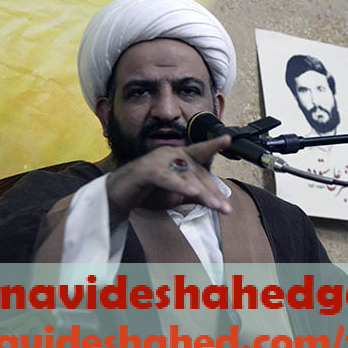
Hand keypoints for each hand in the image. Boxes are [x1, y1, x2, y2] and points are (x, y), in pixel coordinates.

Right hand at [105, 136, 232, 216]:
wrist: (119, 196)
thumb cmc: (149, 191)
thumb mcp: (176, 195)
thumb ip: (194, 195)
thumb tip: (216, 201)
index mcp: (179, 156)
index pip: (200, 153)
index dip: (214, 145)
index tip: (228, 139)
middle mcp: (171, 154)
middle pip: (197, 173)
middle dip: (212, 192)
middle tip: (225, 208)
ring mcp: (158, 160)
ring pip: (186, 177)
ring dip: (202, 192)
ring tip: (215, 206)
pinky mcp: (147, 171)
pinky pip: (167, 178)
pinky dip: (180, 185)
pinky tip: (192, 192)